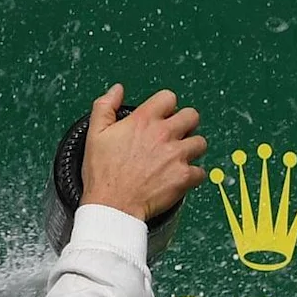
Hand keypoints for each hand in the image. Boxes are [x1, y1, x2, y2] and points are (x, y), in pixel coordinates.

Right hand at [78, 84, 207, 221]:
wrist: (113, 206)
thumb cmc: (103, 174)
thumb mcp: (95, 133)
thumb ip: (105, 106)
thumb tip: (117, 90)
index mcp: (143, 120)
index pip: (168, 97)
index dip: (166, 106)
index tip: (163, 116)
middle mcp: (163, 134)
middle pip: (192, 116)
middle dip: (186, 124)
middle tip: (177, 135)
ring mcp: (176, 155)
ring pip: (201, 143)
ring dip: (192, 149)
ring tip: (179, 157)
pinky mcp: (185, 177)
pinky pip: (201, 172)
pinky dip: (193, 176)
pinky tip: (180, 178)